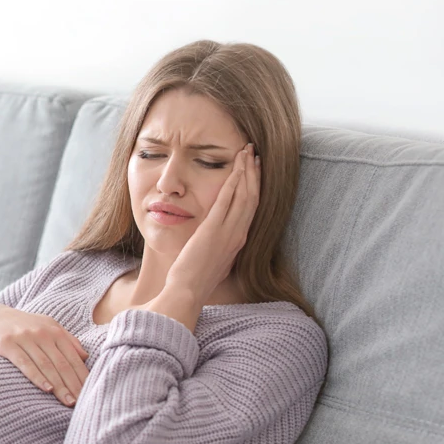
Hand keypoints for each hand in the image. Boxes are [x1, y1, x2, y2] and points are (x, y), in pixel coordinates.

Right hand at [0, 304, 88, 406]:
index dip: (82, 376)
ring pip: (45, 365)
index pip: (73, 357)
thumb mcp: (46, 326)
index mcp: (54, 330)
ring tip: (68, 401)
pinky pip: (24, 363)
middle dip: (73, 384)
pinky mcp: (7, 344)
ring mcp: (24, 338)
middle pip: (61, 363)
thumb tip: (85, 356)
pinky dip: (37, 377)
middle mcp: (41, 333)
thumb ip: (67, 339)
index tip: (89, 392)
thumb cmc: (23, 325)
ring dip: (59, 385)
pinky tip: (46, 389)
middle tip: (81, 402)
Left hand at [165, 142, 260, 303]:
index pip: (251, 207)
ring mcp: (228, 232)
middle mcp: (238, 234)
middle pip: (252, 196)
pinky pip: (226, 202)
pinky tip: (235, 168)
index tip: (255, 169)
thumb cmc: (195, 280)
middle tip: (254, 152)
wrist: (188, 293)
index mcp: (238, 240)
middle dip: (254, 172)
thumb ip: (219, 246)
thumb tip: (216, 239)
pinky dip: (233, 183)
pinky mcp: (213, 231)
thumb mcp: (214, 260)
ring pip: (244, 195)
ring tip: (246, 151)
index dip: (255, 185)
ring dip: (246, 171)